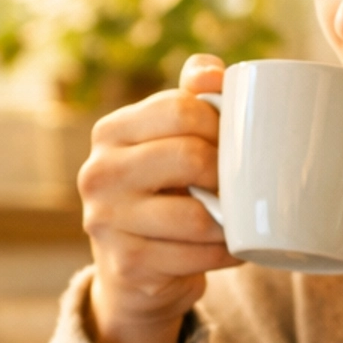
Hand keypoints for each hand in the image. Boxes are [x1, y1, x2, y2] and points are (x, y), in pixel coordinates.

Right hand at [78, 52, 238, 342]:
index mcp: (110, 132)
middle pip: (190, 157)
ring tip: (240, 217)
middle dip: (228, 173)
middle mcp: (99, 173)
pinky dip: (226, 253)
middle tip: (243, 184)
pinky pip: (197, 256)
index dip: (222, 125)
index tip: (235, 143)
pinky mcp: (126, 264)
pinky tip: (233, 248)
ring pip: (197, 215)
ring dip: (231, 220)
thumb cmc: (162, 192)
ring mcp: (106, 222)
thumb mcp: (169, 142)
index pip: (181, 109)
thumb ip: (191, 99)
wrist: (134, 270)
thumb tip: (213, 71)